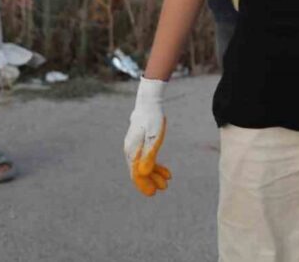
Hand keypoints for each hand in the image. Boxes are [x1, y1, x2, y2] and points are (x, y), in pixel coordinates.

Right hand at [124, 77, 171, 196]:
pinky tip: (166, 170)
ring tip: (167, 181)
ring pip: (144, 166)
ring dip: (155, 174)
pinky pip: (147, 158)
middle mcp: (131, 151)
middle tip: (163, 188)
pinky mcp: (141, 144)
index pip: (136, 173)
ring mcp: (135, 148)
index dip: (144, 184)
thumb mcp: (154, 138)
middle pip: (140, 171)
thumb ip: (149, 155)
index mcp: (133, 151)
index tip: (153, 193)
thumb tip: (144, 173)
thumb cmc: (152, 120)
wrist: (148, 104)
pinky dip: (156, 165)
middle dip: (151, 181)